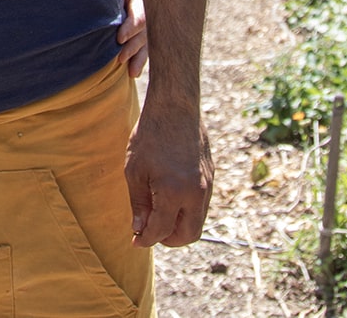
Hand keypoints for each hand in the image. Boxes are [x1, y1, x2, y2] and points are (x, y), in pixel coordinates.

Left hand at [113, 0, 147, 77]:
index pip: (139, 15)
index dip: (131, 27)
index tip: (120, 38)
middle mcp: (144, 13)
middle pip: (144, 33)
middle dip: (134, 46)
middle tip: (121, 57)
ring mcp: (144, 26)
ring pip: (146, 44)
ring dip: (138, 58)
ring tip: (130, 71)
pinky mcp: (140, 36)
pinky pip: (144, 51)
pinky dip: (139, 62)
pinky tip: (133, 73)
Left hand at [124, 103, 212, 247]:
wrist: (176, 106)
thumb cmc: (150, 135)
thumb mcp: (135, 170)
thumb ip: (139, 204)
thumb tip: (139, 229)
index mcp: (173, 192)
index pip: (161, 231)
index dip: (145, 239)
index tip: (135, 240)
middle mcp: (195, 193)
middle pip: (188, 235)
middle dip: (169, 240)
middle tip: (151, 232)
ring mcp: (207, 184)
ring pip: (198, 221)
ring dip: (179, 225)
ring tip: (158, 215)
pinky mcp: (211, 176)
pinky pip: (202, 204)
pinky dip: (187, 210)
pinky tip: (170, 198)